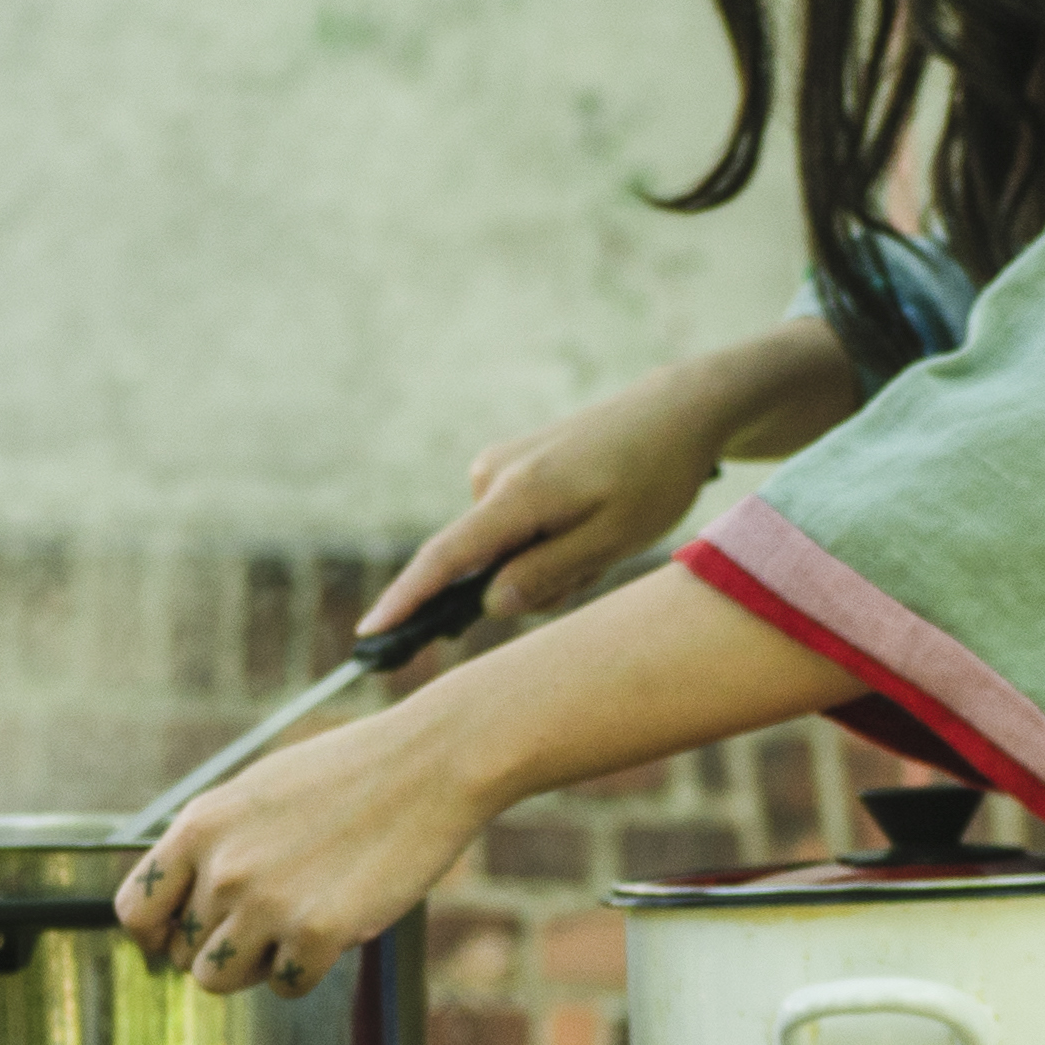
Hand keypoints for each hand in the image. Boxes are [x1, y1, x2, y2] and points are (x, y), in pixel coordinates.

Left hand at [119, 699, 493, 996]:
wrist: (428, 766)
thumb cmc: (349, 775)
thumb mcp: (257, 792)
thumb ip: (212, 843)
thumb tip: (183, 902)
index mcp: (200, 826)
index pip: (136, 911)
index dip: (155, 935)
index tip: (179, 939)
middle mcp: (223, 868)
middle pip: (183, 952)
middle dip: (220, 946)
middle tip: (268, 920)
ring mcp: (268, 904)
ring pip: (220, 979)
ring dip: (254, 966)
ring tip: (293, 927)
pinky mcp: (318, 933)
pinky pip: (286, 987)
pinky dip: (305, 971)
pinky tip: (332, 931)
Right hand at [362, 323, 855, 648]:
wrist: (674, 412)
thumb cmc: (653, 476)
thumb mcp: (612, 538)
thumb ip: (547, 574)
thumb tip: (487, 603)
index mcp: (518, 493)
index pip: (447, 557)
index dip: (407, 599)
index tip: (370, 632)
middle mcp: (493, 475)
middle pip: (482, 565)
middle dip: (531, 583)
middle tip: (596, 563)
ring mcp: (498, 467)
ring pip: (503, 551)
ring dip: (547, 561)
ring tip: (602, 530)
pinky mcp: (509, 466)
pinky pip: (513, 528)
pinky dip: (547, 539)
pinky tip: (590, 516)